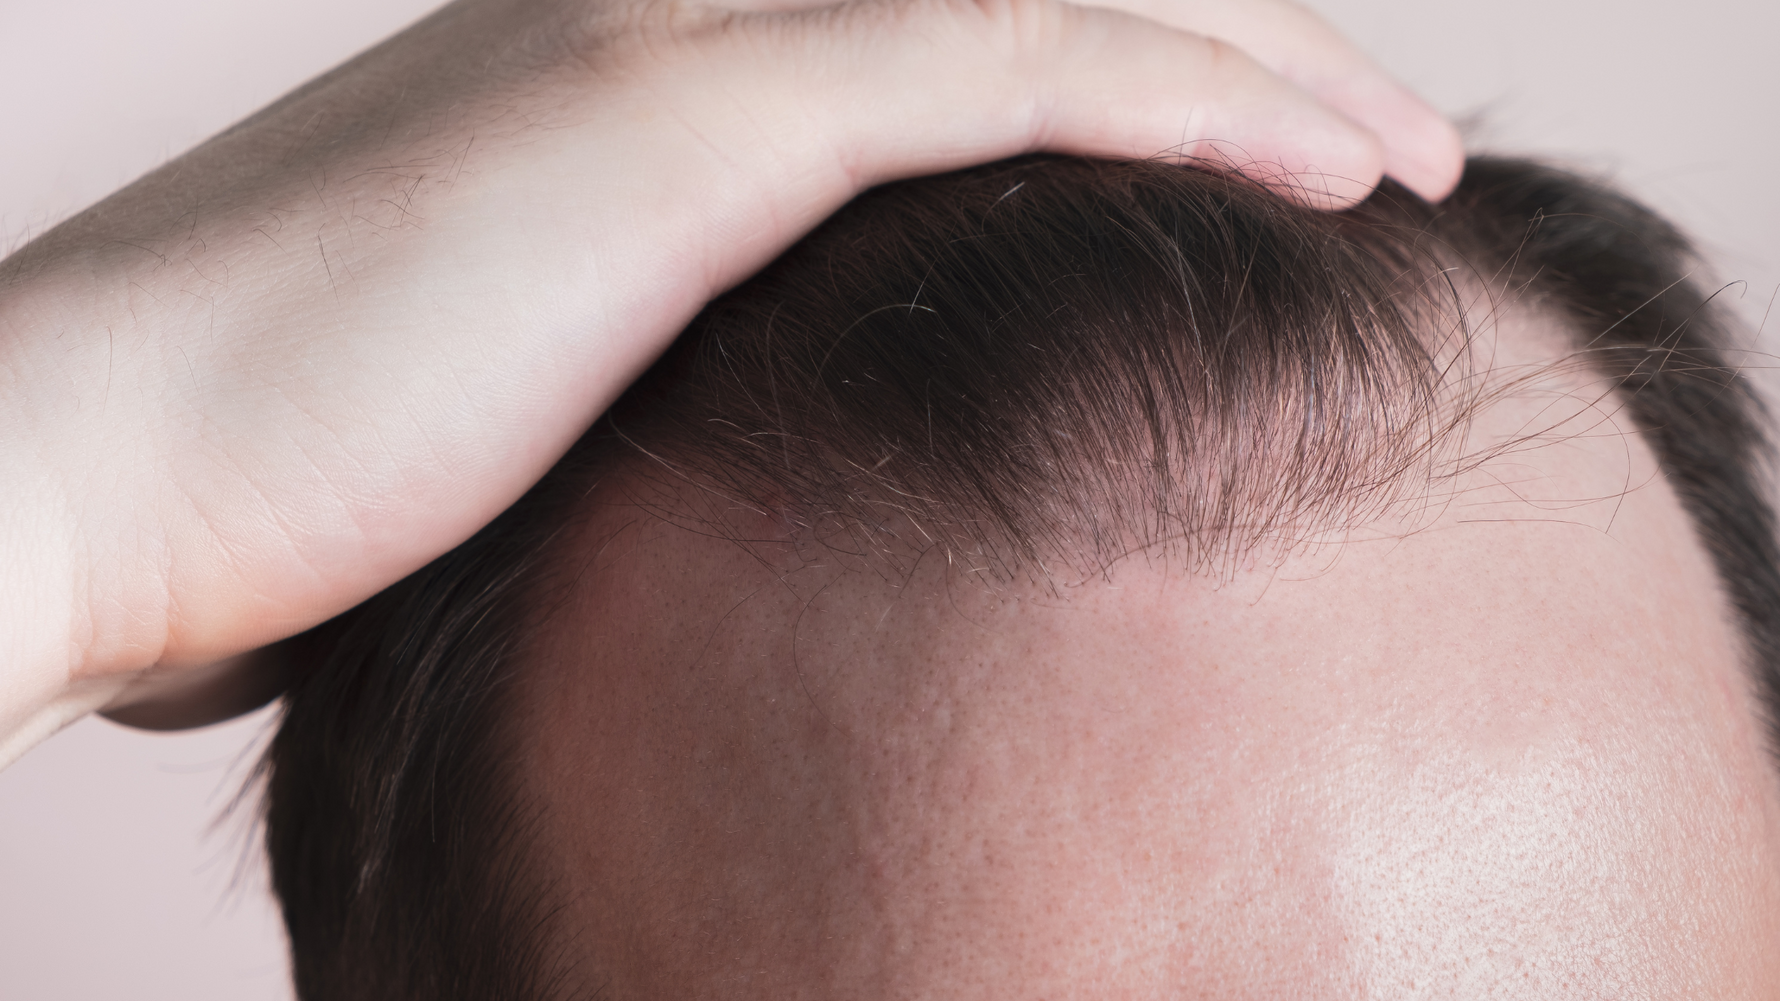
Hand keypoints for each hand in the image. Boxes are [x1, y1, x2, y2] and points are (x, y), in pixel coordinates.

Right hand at [0, 0, 1459, 760]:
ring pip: (1058, 7)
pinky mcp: (692, 118)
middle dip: (1239, 57)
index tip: (1261, 174)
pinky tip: (1330, 167)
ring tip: (1411, 160)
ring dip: (1264, 72)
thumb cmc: (282, 476)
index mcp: (652, 79)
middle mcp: (679, 15)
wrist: (96, 458)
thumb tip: (745, 470)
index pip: (951, 42)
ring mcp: (685, 43)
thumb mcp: (518, 400)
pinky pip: (1013, 69)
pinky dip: (1190, 101)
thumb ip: (661, 384)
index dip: (1130, 85)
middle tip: (1385, 147)